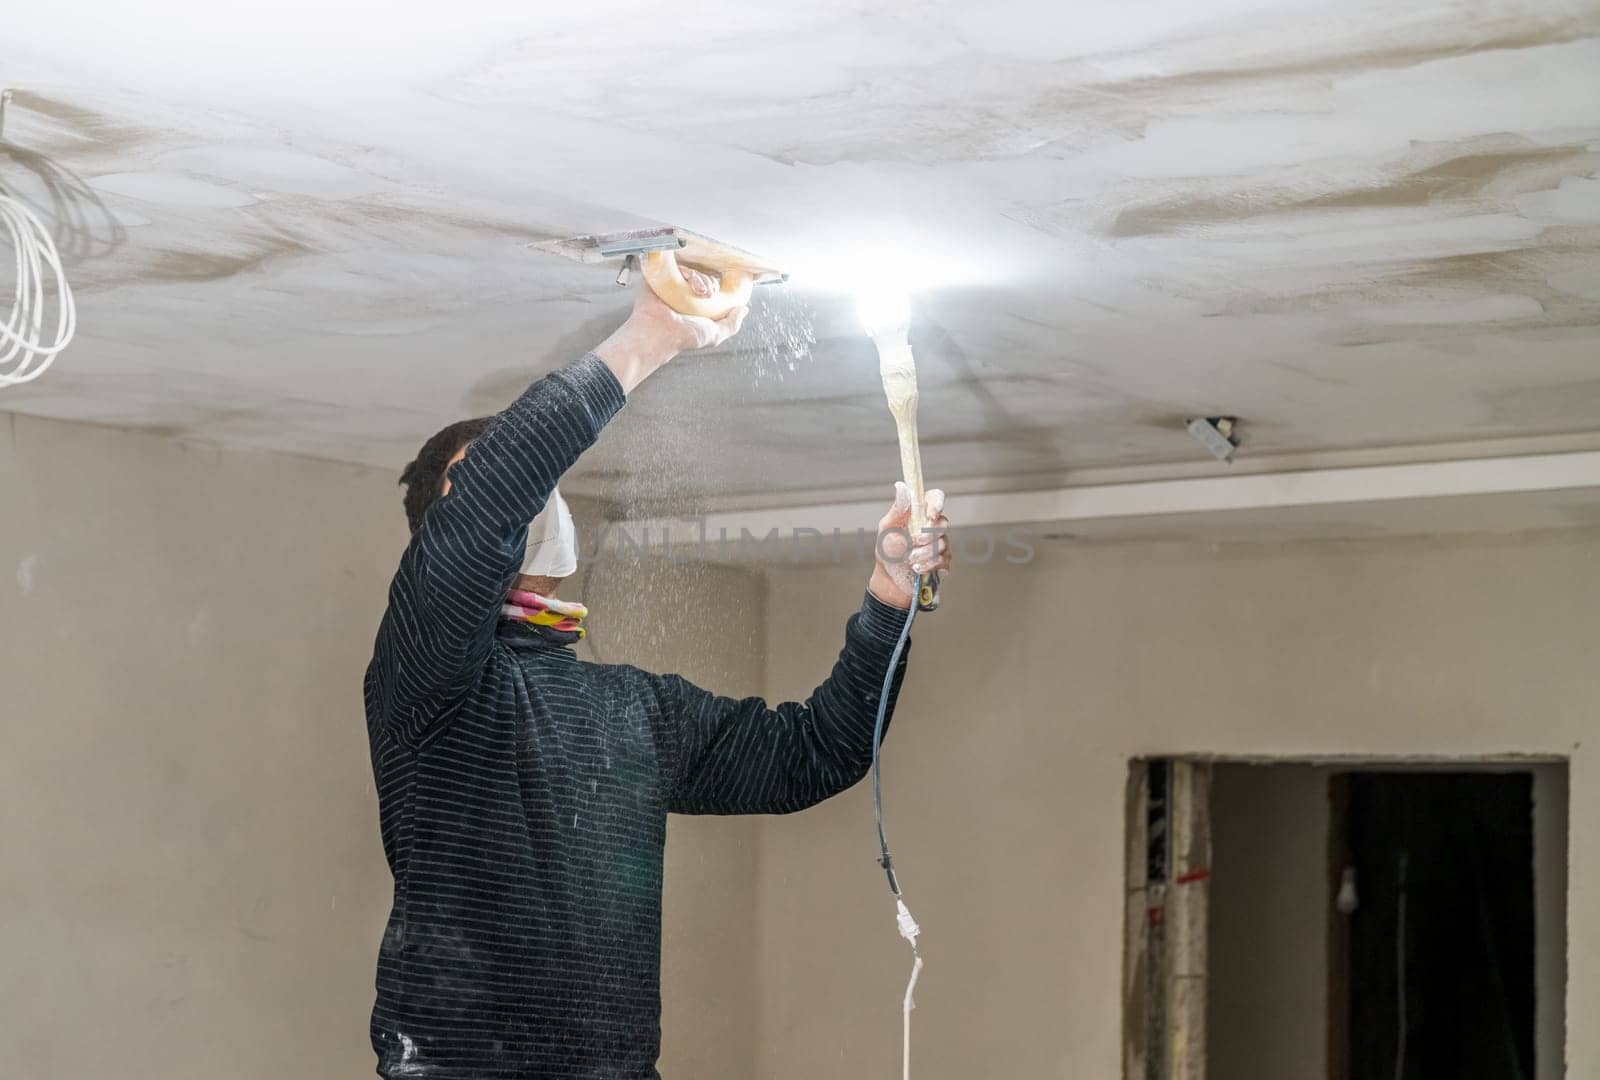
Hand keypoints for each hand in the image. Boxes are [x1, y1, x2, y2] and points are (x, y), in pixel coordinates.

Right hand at [595, 267, 748, 392]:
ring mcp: (671, 284)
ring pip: (692, 270)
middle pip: (703, 276)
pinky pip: (676, 265)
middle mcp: (683, 294)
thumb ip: (732, 324)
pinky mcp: (660, 277)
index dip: (716, 287)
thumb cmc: (683, 337)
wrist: (661, 333)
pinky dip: (687, 273)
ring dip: (700, 279)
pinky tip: (688, 284)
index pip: (710, 287)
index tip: (716, 294)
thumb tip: (743, 310)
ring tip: (699, 293)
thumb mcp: (715, 333)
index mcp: (694, 305)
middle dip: (711, 284)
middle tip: (707, 295)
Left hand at [868, 482, 951, 609]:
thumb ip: (897, 509)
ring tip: (909, 559)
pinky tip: (917, 568)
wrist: (890, 579)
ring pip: (943, 544)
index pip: (936, 498)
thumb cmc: (888, 551)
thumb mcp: (887, 529)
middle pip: (943, 522)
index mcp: (919, 513)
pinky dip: (928, 565)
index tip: (931, 513)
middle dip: (927, 535)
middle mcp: (933, 526)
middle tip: (912, 543)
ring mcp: (941, 544)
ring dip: (923, 553)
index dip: (937, 503)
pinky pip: (943, 560)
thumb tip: (901, 486)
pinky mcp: (944, 562)